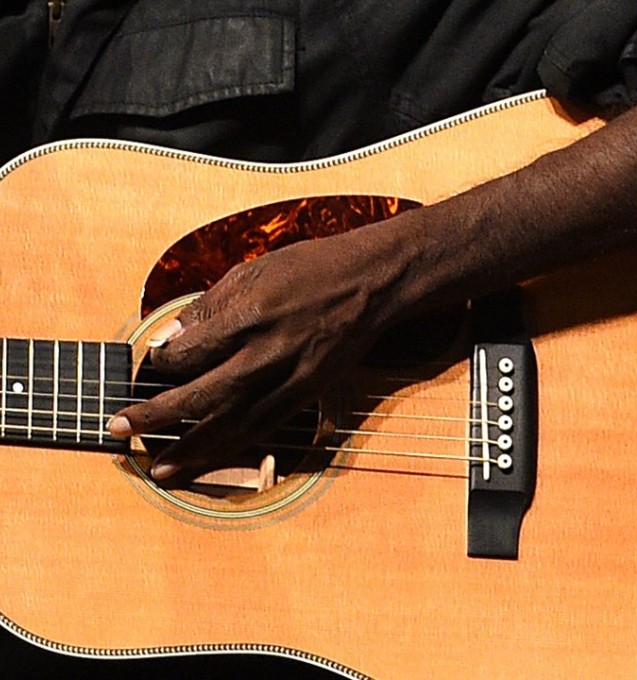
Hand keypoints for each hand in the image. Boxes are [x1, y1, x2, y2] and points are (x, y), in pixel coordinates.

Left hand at [107, 220, 419, 485]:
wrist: (371, 283)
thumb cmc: (310, 269)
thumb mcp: (255, 271)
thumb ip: (210, 307)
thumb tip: (170, 340)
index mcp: (253, 313)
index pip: (192, 350)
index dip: (163, 361)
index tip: (151, 363)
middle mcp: (272, 350)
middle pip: (206, 394)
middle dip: (158, 415)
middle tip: (119, 428)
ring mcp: (294, 376)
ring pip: (236, 422)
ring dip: (194, 449)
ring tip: (160, 469)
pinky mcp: (311, 392)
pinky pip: (267, 426)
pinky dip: (235, 446)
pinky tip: (212, 459)